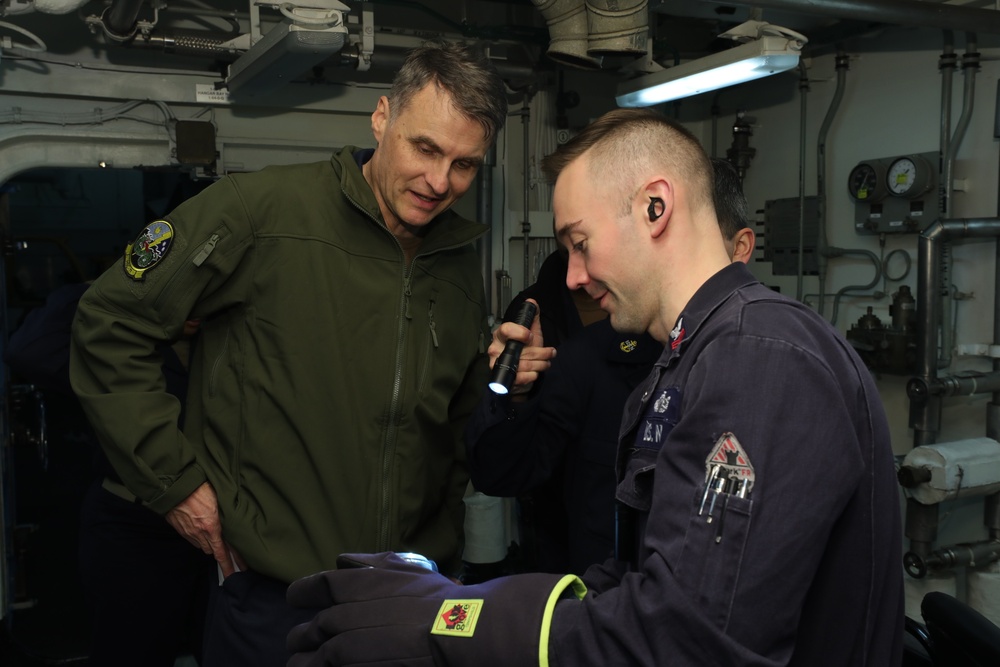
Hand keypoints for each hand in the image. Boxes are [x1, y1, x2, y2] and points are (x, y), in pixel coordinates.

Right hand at [165, 482, 245, 577]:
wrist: (174, 487)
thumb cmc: (199, 487)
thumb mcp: (220, 497)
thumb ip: (228, 512)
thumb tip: (238, 518)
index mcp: (213, 525)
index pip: (225, 551)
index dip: (233, 563)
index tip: (241, 570)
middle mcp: (202, 533)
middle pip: (215, 552)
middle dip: (224, 559)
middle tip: (234, 567)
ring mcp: (191, 533)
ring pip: (205, 547)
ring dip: (212, 546)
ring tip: (217, 542)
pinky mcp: (182, 531)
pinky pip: (194, 541)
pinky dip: (201, 540)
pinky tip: (204, 533)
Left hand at [287, 552, 581, 666]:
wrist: (454, 631)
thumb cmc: (433, 598)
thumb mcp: (402, 568)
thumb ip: (367, 564)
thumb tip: (340, 560)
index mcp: (344, 590)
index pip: (302, 591)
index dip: (299, 596)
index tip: (300, 601)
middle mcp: (333, 620)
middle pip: (298, 634)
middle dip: (303, 639)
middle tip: (312, 642)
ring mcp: (338, 653)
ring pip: (301, 663)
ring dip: (306, 662)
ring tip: (317, 664)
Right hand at [488, 299, 555, 394]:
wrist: (519, 374)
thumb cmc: (523, 351)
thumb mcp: (530, 332)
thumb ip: (532, 318)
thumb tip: (532, 302)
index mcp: (500, 335)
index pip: (506, 330)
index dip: (520, 332)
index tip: (531, 336)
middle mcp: (495, 350)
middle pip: (521, 351)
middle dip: (541, 353)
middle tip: (550, 353)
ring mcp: (498, 365)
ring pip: (525, 365)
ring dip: (541, 364)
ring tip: (547, 362)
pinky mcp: (504, 379)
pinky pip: (523, 377)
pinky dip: (534, 375)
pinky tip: (536, 372)